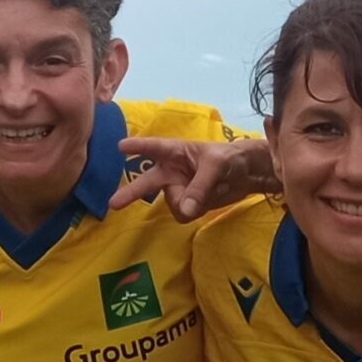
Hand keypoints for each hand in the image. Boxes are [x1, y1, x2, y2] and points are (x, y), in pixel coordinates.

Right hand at [110, 136, 276, 219]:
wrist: (247, 175)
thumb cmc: (230, 158)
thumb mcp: (216, 166)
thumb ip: (198, 187)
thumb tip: (184, 211)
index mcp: (175, 152)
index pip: (153, 148)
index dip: (137, 146)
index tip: (120, 146)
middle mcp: (171, 171)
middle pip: (147, 183)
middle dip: (131, 193)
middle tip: (113, 204)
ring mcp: (178, 189)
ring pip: (172, 204)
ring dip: (187, 203)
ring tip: (208, 191)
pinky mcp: (188, 205)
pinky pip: (183, 215)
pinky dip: (195, 211)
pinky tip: (208, 200)